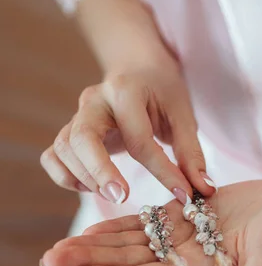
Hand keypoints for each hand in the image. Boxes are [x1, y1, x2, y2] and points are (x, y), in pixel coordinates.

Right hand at [39, 52, 213, 203]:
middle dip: (100, 172)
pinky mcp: (69, 131)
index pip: (140, 139)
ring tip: (113, 194)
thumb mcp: (183, 115)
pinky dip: (65, 177)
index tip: (183, 195)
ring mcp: (77, 115)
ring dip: (84, 178)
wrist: (137, 68)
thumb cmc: (162, 91)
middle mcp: (94, 101)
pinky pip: (52, 157)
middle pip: (81, 138)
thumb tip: (204, 189)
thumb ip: (190, 153)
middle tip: (122, 197)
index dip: (163, 171)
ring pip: (63, 149)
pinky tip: (91, 187)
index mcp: (125, 91)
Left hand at [41, 180, 261, 265]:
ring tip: (61, 246)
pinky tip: (94, 224)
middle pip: (126, 261)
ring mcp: (183, 237)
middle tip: (48, 259)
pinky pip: (146, 220)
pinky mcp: (187, 215)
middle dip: (88, 260)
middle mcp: (182, 258)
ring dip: (96, 243)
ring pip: (130, 241)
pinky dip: (119, 223)